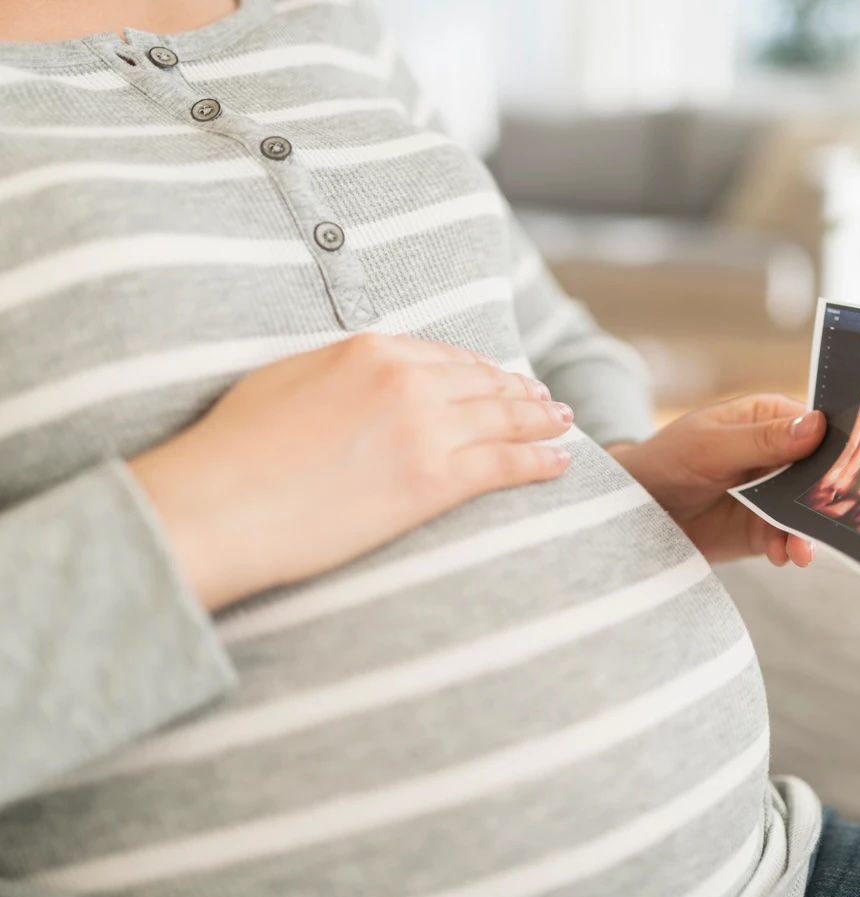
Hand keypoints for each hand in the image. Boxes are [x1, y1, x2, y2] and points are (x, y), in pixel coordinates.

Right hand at [129, 334, 573, 610]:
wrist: (218, 506)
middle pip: (482, 383)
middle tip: (545, 399)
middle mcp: (406, 381)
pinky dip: (539, 461)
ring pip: (503, 418)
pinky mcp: (434, 480)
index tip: (498, 378)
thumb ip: (337, 370)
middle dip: (519, 391)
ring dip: (541, 420)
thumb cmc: (232, 451)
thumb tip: (360, 376)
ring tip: (563, 422)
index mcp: (369, 350)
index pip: (444, 356)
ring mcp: (424, 429)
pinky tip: (560, 462)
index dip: (479, 369)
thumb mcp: (285, 380)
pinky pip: (505, 464)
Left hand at [610, 394, 824, 566]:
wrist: (631, 510)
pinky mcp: (762, 530)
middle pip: (823, 473)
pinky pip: (788, 539)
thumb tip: (817, 425)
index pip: (820, 427)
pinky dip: (789, 549)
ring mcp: (772, 495)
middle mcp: (779, 456)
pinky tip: (781, 555)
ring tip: (801, 549)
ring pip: (810, 511)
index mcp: (770, 419)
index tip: (858, 467)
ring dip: (811, 530)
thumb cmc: (666, 460)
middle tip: (841, 518)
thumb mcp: (711, 446)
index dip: (840, 446)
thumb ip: (763, 440)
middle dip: (833, 496)